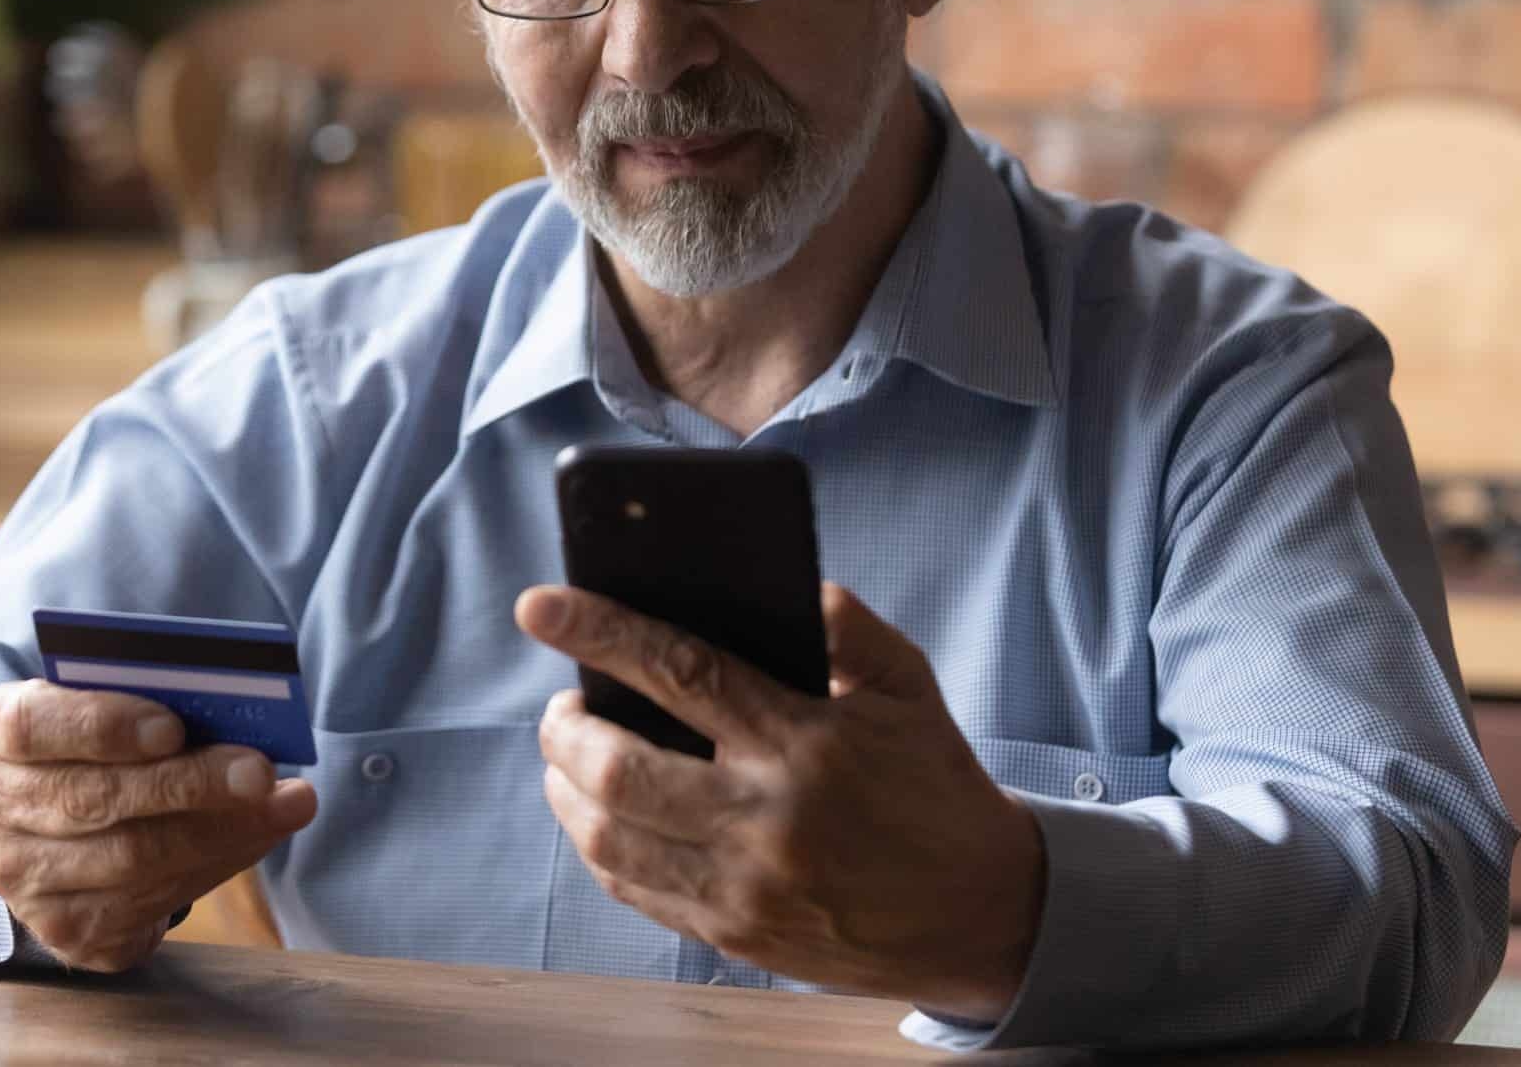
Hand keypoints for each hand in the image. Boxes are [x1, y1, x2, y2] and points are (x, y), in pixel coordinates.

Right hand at [0, 682, 316, 972]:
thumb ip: (134, 699)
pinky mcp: (67, 933)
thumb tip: (224, 709)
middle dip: (189, 785)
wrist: (41, 823)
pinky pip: (152, 904)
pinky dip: (216, 865)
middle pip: (95, 800)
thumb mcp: (87, 702)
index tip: (173, 727)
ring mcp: (24, 883)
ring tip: (285, 803)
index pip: (33, 727)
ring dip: (221, 830)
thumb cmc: (82, 743)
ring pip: (132, 860)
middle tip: (261, 770)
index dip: (104, 727)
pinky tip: (258, 836)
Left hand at [514, 581, 1043, 1018]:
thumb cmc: (934, 782)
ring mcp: (745, 889)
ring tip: (571, 758)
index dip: (599, 632)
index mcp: (806, 743)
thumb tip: (782, 584)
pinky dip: (600, 846)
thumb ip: (845, 626)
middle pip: (618, 769)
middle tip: (561, 705)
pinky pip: (634, 891)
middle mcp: (766, 820)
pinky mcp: (735, 937)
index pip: (680, 671)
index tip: (540, 606)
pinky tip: (602, 815)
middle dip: (564, 729)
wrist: (980, 913)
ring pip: (609, 839)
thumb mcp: (908, 686)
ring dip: (566, 790)